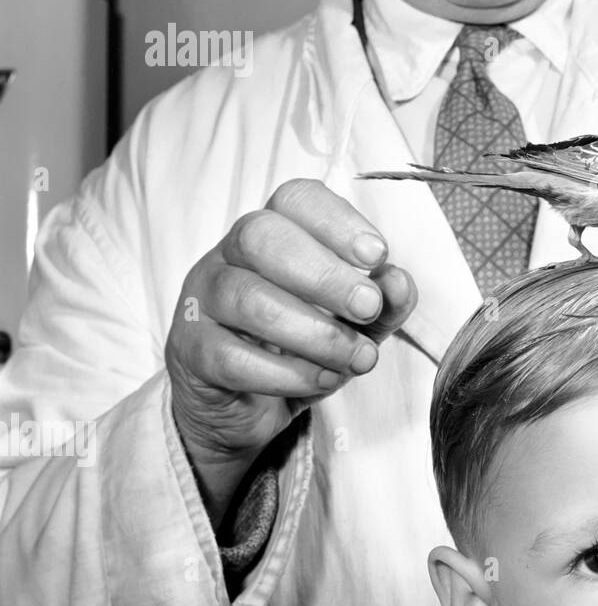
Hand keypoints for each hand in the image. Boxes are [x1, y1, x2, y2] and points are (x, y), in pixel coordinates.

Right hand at [166, 179, 416, 518]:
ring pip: (248, 298)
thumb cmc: (299, 348)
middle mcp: (230, 255)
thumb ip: (381, 303)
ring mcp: (203, 300)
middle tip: (368, 308)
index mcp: (273, 234)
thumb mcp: (353, 324)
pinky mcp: (190, 350)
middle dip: (325, 274)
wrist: (243, 406)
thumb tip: (399, 282)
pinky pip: (231, 356)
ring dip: (316, 333)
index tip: (377, 254)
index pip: (294, 199)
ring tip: (357, 358)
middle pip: (261, 237)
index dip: (337, 220)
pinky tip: (323, 380)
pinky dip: (288, 373)